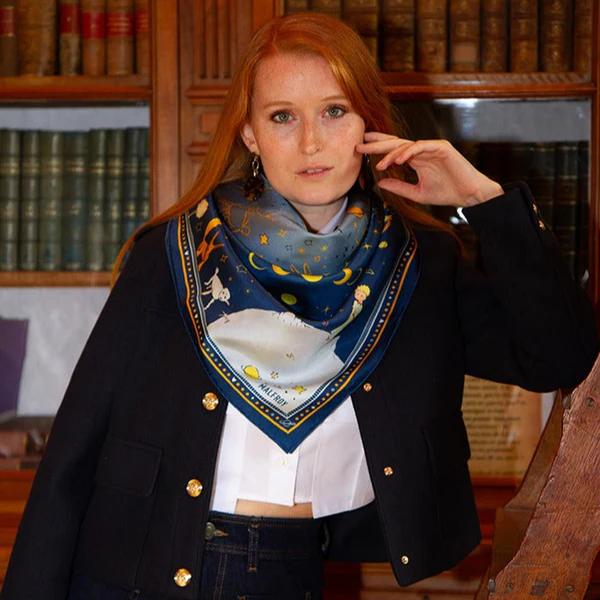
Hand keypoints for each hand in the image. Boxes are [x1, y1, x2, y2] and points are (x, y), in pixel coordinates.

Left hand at [356, 132, 503, 207]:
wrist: (470, 195)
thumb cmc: (448, 193)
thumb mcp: (417, 193)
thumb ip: (399, 187)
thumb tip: (380, 183)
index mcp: (416, 159)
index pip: (393, 149)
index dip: (378, 147)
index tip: (361, 147)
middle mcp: (422, 150)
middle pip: (395, 143)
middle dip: (377, 144)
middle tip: (360, 145)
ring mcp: (432, 147)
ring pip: (406, 145)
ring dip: (391, 153)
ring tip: (379, 163)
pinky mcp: (441, 147)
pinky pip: (421, 146)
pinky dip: (408, 152)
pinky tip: (397, 160)